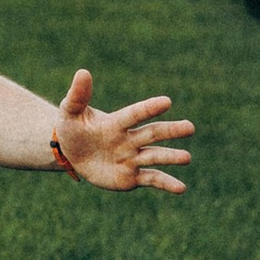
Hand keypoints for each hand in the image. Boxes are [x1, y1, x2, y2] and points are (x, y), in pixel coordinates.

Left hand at [52, 69, 191, 191]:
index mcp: (116, 123)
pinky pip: (152, 179)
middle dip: (171, 131)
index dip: (148, 109)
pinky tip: (181, 188)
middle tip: (190, 127)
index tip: (167, 102)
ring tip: (186, 158)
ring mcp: (132, 158)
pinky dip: (166, 183)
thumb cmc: (73, 129)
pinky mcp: (132, 177)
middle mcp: (129, 139)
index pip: (134, 114)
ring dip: (170, 157)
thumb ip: (78, 96)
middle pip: (153, 133)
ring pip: (155, 156)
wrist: (72, 155)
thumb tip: (83, 72)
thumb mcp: (70, 112)